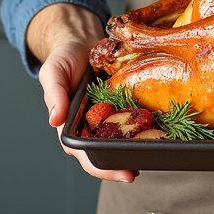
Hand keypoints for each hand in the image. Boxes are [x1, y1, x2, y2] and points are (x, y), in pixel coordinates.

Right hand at [28, 2, 138, 182]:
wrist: (81, 40)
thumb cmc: (64, 58)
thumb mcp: (54, 72)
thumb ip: (54, 94)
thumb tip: (55, 119)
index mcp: (72, 125)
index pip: (86, 153)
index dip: (102, 166)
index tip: (121, 172)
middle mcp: (91, 125)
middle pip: (106, 151)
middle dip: (121, 165)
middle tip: (137, 171)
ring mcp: (108, 114)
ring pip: (122, 137)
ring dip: (136, 147)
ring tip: (153, 154)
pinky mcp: (122, 102)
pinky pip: (133, 115)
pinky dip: (144, 124)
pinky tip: (159, 128)